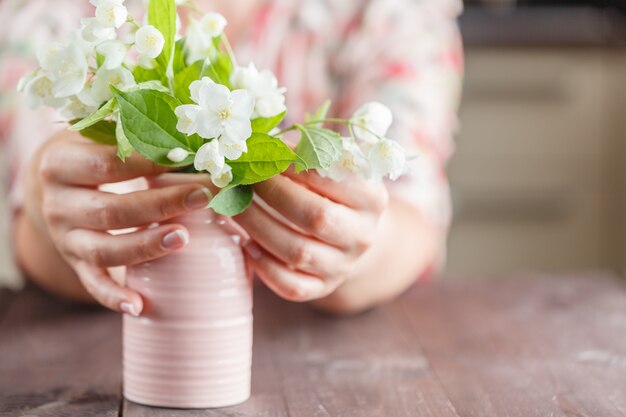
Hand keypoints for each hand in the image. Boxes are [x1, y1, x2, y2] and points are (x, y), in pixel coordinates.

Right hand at [25, 131, 211, 314]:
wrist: (53, 185)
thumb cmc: (90, 153)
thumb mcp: (98, 136)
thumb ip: (130, 131)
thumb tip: (190, 128)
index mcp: (60, 163)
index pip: (108, 164)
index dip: (150, 162)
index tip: (191, 157)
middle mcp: (57, 204)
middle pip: (112, 210)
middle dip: (161, 205)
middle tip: (203, 196)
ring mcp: (64, 238)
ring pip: (104, 250)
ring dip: (145, 247)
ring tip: (184, 238)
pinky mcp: (75, 263)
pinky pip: (93, 284)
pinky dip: (113, 297)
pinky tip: (140, 305)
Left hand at [235, 167, 388, 301]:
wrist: (352, 235)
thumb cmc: (333, 190)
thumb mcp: (333, 166)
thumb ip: (306, 152)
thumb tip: (258, 144)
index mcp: (372, 197)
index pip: (332, 177)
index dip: (292, 164)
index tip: (263, 152)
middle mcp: (363, 235)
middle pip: (316, 216)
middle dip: (272, 193)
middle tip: (244, 178)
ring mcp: (343, 266)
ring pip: (298, 252)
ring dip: (257, 225)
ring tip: (234, 205)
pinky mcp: (322, 287)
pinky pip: (291, 286)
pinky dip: (264, 267)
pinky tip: (247, 245)